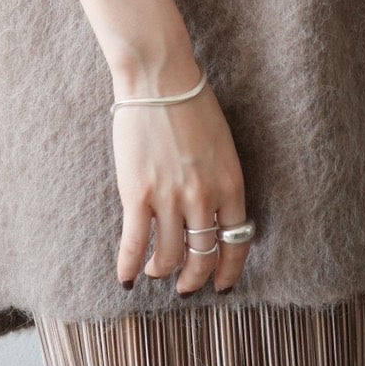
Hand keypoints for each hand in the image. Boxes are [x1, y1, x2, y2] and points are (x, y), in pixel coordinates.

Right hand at [112, 52, 250, 295]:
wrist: (160, 79)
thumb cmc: (192, 103)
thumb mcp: (222, 145)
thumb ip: (220, 180)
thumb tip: (214, 212)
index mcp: (231, 182)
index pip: (237, 241)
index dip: (230, 269)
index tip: (224, 284)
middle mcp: (204, 196)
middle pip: (203, 256)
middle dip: (195, 278)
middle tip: (187, 286)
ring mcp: (171, 197)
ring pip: (169, 257)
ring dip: (162, 271)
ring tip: (155, 271)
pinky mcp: (138, 194)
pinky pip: (134, 244)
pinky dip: (129, 266)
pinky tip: (126, 277)